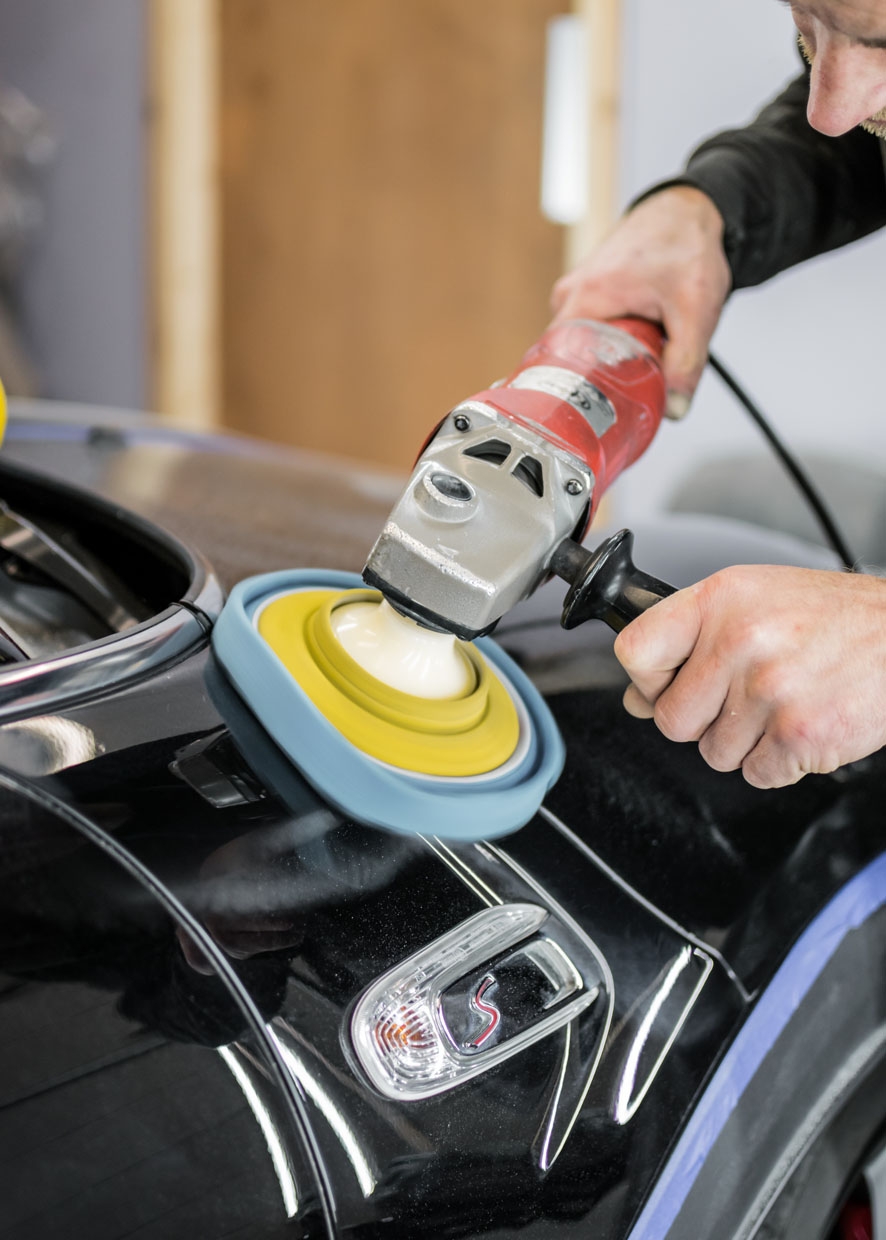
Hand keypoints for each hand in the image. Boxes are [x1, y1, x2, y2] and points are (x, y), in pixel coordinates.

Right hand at [550, 186, 731, 416]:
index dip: (560, 394)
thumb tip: (674, 409)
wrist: (688, 209)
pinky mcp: (586, 293)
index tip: (567, 420)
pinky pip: (586, 332)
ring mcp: (576, 292)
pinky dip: (605, 346)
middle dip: (590, 383)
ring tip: (626, 377)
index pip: (552, 362)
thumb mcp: (695, 311)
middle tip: (612, 408)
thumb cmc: (686, 244)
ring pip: (578, 346)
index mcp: (585, 298)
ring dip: (601, 363)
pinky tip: (626, 355)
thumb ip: (687, 363)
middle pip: (565, 358)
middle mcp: (571, 294)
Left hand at [613, 564, 885, 787]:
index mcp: (720, 601)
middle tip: (742, 697)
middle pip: (671, 719)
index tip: (666, 683)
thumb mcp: (753, 600)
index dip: (647, 679)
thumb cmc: (834, 618)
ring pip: (713, 753)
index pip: (636, 651)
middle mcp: (740, 641)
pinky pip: (755, 774)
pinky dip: (777, 761)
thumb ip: (689, 641)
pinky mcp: (798, 734)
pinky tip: (800, 723)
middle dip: (702, 721)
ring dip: (744, 741)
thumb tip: (639, 698)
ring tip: (782, 703)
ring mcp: (768, 691)